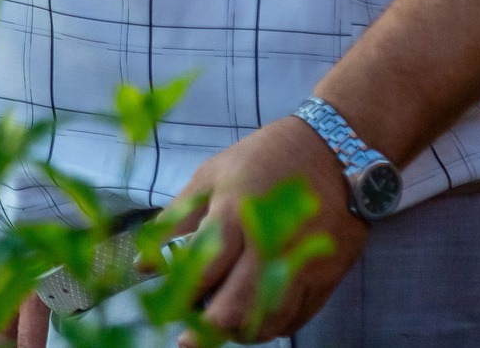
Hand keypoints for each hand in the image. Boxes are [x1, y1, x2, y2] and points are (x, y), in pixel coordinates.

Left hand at [165, 118, 364, 344]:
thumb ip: (175, 220)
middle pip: (235, 307)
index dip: (181, 298)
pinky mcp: (328, 275)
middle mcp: (269, 242)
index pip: (203, 270)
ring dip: (239, 333)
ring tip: (223, 330)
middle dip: (207, 330)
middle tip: (191, 337)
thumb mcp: (212, 176)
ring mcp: (302, 262)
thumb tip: (142, 266)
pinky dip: (272, 328)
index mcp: (234, 212)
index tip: (169, 311)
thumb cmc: (264, 160)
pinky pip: (296, 319)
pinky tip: (256, 321)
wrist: (336, 150)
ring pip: (267, 322)